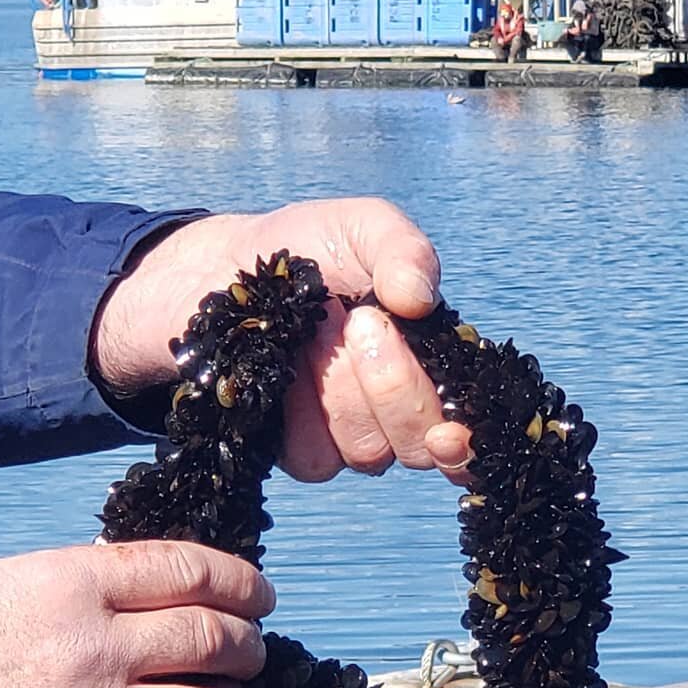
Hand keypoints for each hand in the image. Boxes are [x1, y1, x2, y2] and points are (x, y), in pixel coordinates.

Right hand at [0, 541, 273, 687]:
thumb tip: (173, 586)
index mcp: (76, 581)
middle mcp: (88, 645)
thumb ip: (99, 582)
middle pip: (209, 638)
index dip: (244, 583)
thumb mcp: (23, 579)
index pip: (192, 571)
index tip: (260, 596)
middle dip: (247, 645)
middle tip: (250, 650)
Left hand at [93, 198, 471, 482]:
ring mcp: (349, 432)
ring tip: (312, 336)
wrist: (219, 269)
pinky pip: (316, 460)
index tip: (449, 432)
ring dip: (340, 393)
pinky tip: (282, 373)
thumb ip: (403, 249)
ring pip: (369, 453)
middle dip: (393, 386)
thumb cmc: (305, 247)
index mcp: (432, 361)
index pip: (468, 424)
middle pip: (421, 443)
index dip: (466, 443)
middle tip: (357, 322)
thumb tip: (420, 300)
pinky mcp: (299, 449)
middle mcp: (398, 408)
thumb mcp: (360, 226)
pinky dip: (300, 418)